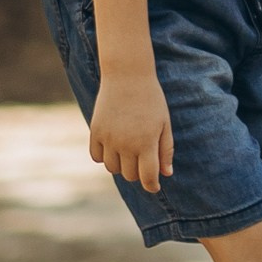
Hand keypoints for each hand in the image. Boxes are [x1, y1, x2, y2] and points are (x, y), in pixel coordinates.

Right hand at [90, 70, 173, 193]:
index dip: (152, 186)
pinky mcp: (95, 131)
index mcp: (146, 143)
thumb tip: (166, 174)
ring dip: (121, 166)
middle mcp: (125, 144)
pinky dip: (104, 157)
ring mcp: (108, 138)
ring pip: (112, 168)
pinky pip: (96, 157)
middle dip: (138, 173)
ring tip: (128, 152)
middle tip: (143, 162)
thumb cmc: (151, 99)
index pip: (147, 177)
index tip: (154, 186)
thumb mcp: (164, 123)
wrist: (127, 75)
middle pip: (129, 175)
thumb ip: (165, 150)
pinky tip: (113, 147)